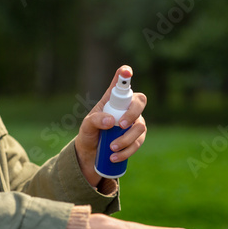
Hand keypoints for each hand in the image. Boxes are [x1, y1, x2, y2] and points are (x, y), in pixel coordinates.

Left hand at [75, 65, 146, 186]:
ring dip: (127, 138)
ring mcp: (134, 123)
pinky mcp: (136, 138)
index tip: (126, 71)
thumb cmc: (88, 135)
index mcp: (111, 101)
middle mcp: (126, 109)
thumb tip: (111, 121)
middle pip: (140, 101)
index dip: (124, 75)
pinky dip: (127, 150)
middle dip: (132, 113)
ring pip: (141, 126)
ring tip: (111, 148)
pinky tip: (115, 157)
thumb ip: (95, 120)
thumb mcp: (86, 127)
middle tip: (120, 125)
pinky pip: (138, 142)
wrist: (90, 156)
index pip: (120, 85)